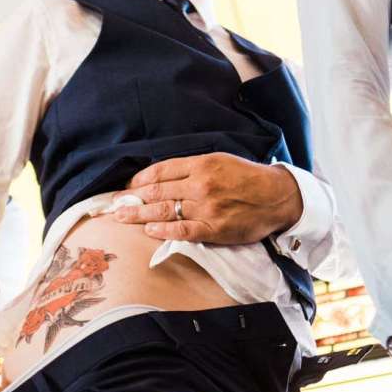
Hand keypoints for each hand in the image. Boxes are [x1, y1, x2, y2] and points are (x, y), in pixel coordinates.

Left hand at [113, 153, 302, 243]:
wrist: (277, 196)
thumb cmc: (248, 177)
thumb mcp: (220, 160)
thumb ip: (193, 167)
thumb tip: (163, 176)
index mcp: (201, 164)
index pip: (161, 171)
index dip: (139, 180)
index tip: (126, 187)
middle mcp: (201, 184)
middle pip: (157, 191)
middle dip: (132, 199)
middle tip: (113, 205)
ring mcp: (206, 207)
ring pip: (165, 210)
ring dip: (139, 215)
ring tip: (121, 218)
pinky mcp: (214, 228)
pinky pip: (182, 231)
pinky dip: (163, 230)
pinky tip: (149, 230)